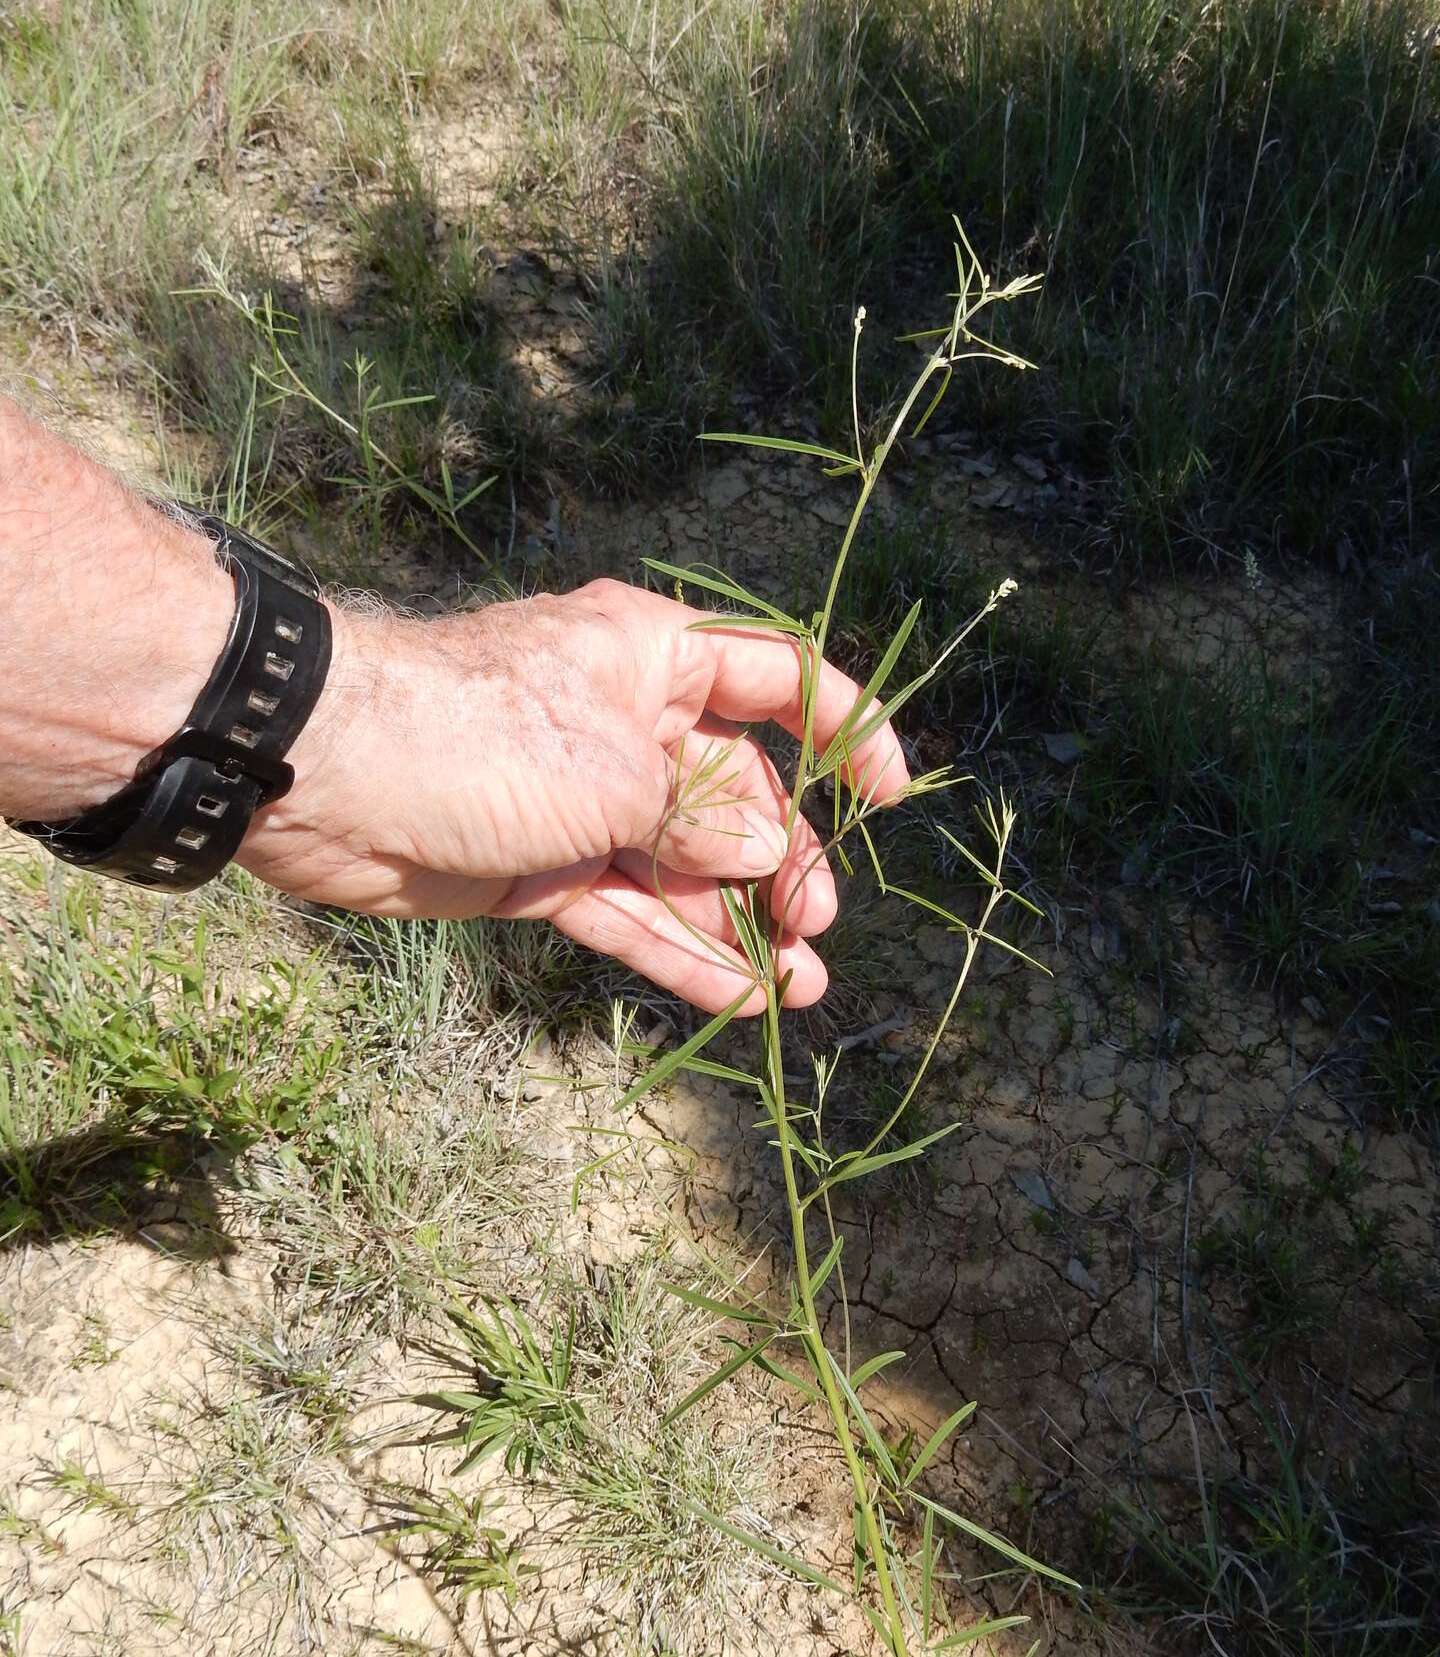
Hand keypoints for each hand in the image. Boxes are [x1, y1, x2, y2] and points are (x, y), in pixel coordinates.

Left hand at [237, 578, 909, 1011]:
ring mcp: (585, 802)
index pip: (776, 680)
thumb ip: (700, 823)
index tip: (891, 794)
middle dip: (783, 862)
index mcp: (657, 658)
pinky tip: (736, 998)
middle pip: (736, 794)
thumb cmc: (489, 735)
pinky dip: (677, 952)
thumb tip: (756, 861)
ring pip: (685, 867)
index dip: (844, 730)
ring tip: (801, 989)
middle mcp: (630, 725)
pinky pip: (629, 912)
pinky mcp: (543, 868)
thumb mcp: (620, 773)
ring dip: (740, 925)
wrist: (331, 776)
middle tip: (816, 926)